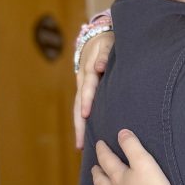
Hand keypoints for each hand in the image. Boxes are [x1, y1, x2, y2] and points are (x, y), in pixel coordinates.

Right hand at [74, 30, 115, 148]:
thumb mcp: (106, 44)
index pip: (87, 89)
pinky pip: (83, 109)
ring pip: (79, 109)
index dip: (87, 101)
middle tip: (79, 144)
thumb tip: (99, 67)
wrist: (95, 38)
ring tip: (80, 146)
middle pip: (78, 106)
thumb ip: (104, 55)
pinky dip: (84, 122)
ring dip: (79, 127)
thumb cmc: (106, 43)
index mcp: (89, 72)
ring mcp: (83, 88)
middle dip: (79, 125)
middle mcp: (83, 82)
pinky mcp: (86, 92)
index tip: (86, 115)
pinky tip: (87, 136)